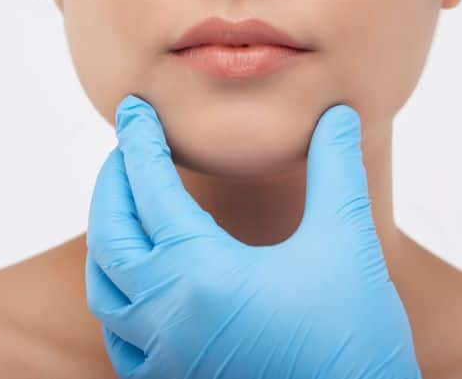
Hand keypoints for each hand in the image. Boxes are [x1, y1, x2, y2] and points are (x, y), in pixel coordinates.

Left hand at [85, 94, 419, 378]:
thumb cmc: (357, 341)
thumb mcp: (348, 244)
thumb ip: (335, 170)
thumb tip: (337, 112)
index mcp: (200, 274)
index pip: (150, 188)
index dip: (140, 140)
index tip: (133, 109)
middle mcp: (167, 319)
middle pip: (109, 235)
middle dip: (113, 183)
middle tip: (128, 150)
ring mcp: (164, 361)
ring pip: (104, 291)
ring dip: (108, 240)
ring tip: (127, 208)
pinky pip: (120, 339)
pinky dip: (119, 297)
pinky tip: (141, 284)